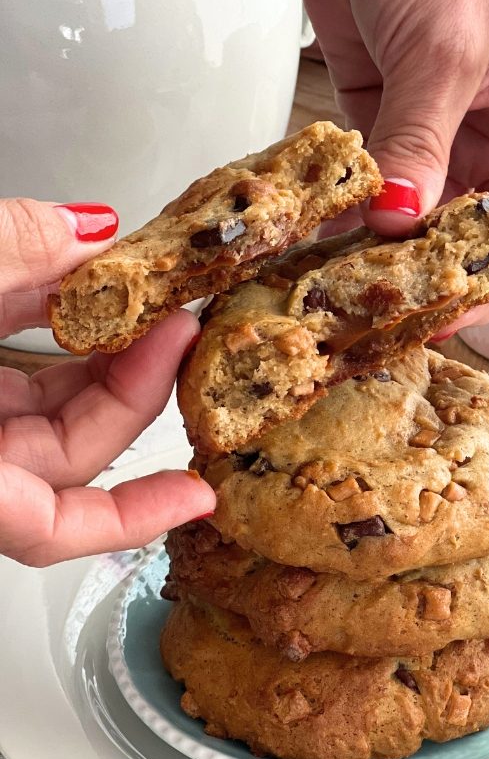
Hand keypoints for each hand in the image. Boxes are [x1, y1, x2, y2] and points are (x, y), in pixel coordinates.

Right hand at [0, 199, 214, 565]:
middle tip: (183, 330)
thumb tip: (91, 231)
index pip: (48, 527)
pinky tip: (102, 306)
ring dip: (107, 359)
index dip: (129, 519)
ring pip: (51, 412)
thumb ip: (6, 257)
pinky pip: (27, 382)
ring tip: (152, 306)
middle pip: (71, 453)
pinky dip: (67, 346)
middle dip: (137, 390)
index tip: (199, 497)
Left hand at [295, 0, 488, 329]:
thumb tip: (398, 224)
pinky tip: (335, 247)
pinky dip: (359, 222)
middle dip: (473, 278)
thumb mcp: (443, 44)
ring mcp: (448, 136)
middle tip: (432, 310)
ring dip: (406, 260)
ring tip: (373, 290)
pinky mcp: (390, 131)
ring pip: (437, 225)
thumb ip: (421, 137)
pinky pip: (382, 194)